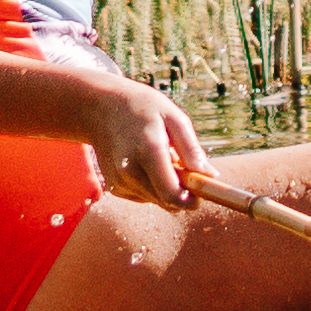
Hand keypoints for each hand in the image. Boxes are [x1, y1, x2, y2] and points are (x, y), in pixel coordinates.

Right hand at [78, 72, 208, 208]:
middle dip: (183, 193)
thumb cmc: (143, 108)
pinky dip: (153, 186)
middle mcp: (130, 170)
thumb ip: (191, 148)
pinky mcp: (115, 187)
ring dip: (167, 187)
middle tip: (186, 167)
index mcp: (148, 150)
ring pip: (157, 200)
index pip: (172, 194)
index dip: (191, 200)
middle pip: (166, 202)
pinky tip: (148, 163)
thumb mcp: (173, 117)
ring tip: (163, 157)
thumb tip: (210, 175)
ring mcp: (119, 181)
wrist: (100, 108)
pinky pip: (145, 197)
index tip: (202, 193)